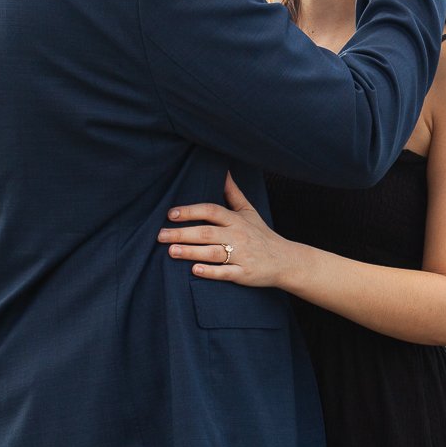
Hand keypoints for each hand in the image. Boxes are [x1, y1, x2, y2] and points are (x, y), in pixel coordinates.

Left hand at [158, 173, 299, 288]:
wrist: (285, 260)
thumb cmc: (262, 235)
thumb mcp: (249, 211)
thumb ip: (234, 193)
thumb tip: (224, 172)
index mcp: (237, 220)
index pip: (212, 211)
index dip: (191, 211)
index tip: (171, 214)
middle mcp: (238, 236)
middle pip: (207, 232)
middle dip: (183, 233)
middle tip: (160, 235)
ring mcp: (241, 255)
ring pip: (213, 252)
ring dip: (191, 252)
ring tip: (171, 251)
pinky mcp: (244, 274)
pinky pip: (225, 273)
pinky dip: (210, 271)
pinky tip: (194, 270)